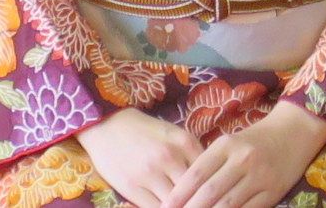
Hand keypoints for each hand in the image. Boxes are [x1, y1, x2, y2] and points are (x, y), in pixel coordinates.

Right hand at [76, 109, 203, 207]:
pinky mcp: (132, 188)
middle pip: (195, 193)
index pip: (209, 176)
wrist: (106, 125)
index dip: (215, 193)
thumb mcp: (174, 135)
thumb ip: (194, 156)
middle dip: (200, 203)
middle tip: (206, 206)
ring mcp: (150, 174)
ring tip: (187, 207)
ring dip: (182, 207)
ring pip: (176, 205)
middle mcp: (169, 157)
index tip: (219, 201)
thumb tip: (212, 181)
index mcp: (184, 143)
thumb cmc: (145, 131)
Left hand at [158, 102, 325, 207]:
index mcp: (226, 145)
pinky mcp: (272, 192)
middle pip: (209, 192)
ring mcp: (258, 177)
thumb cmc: (256, 139)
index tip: (166, 206)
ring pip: (227, 205)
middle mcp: (241, 160)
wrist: (294, 131)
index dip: (179, 193)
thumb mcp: (230, 143)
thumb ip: (210, 163)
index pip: (196, 173)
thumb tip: (185, 189)